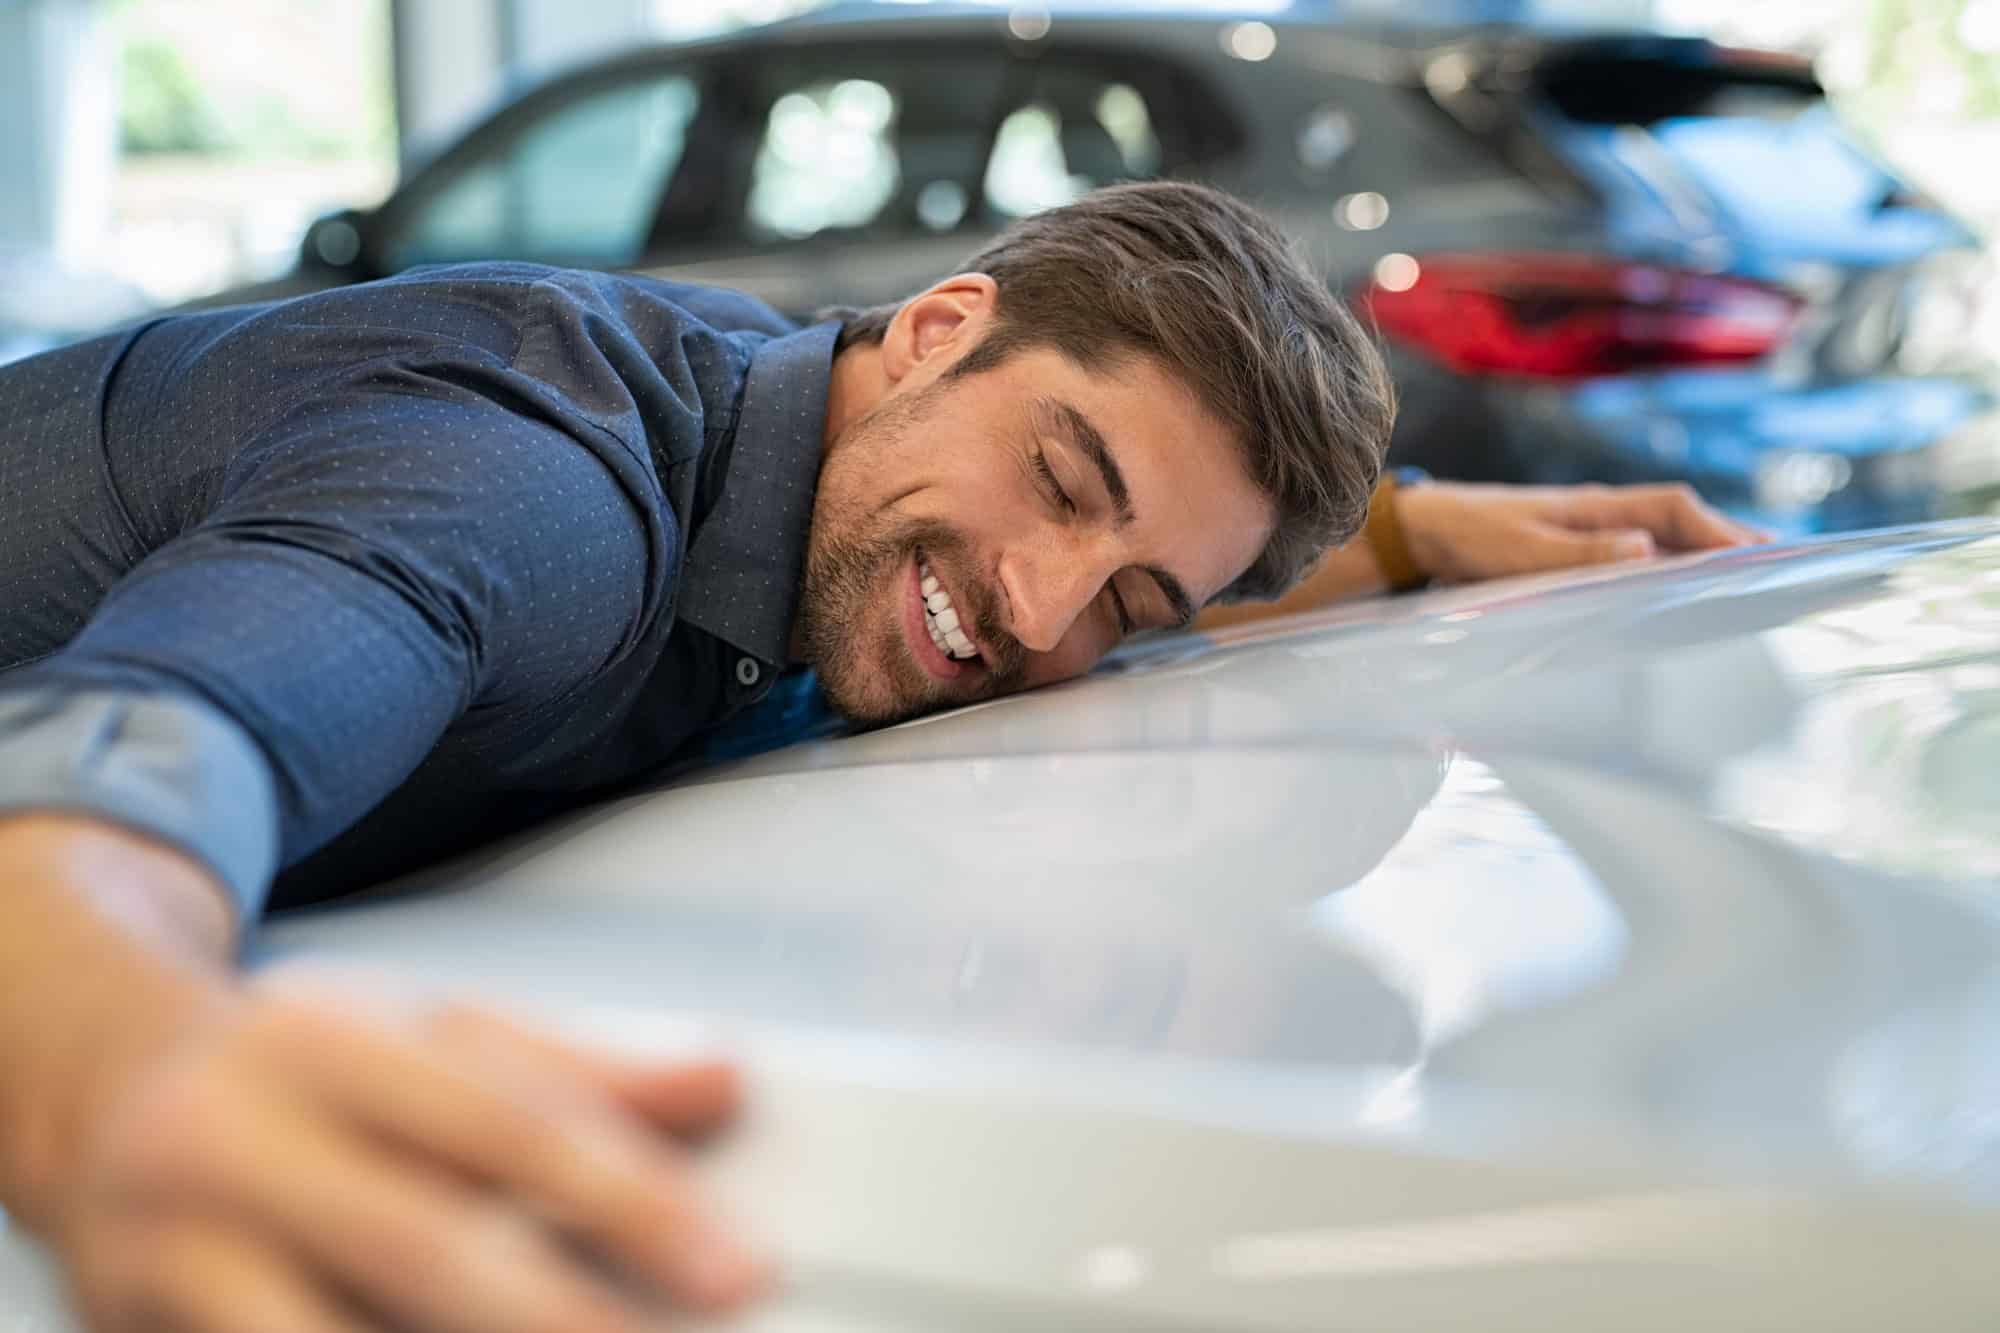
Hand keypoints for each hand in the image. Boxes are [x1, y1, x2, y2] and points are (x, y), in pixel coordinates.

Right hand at [51, 978, 764, 1332]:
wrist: (103, 1092)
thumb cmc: (301, 1070)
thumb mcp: (433, 1037)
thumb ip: (582, 1072)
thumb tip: (725, 1081)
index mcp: (329, 1045)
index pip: (503, 1123)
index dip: (629, 1198)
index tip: (736, 1263)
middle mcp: (235, 1142)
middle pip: (418, 1243)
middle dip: (557, 1318)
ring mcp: (166, 1252)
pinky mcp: (130, 1332)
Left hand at [1398, 481, 1768, 583]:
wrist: (1422, 530)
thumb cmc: (1469, 536)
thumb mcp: (1521, 550)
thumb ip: (1579, 555)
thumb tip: (1646, 549)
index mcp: (1595, 506)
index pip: (1674, 509)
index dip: (1719, 531)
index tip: (1758, 555)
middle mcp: (1601, 514)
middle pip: (1680, 521)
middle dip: (1728, 541)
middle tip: (1781, 569)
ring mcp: (1590, 530)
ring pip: (1662, 538)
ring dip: (1703, 556)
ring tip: (1748, 583)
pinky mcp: (1575, 551)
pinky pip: (1637, 556)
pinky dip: (1669, 568)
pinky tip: (1681, 593)